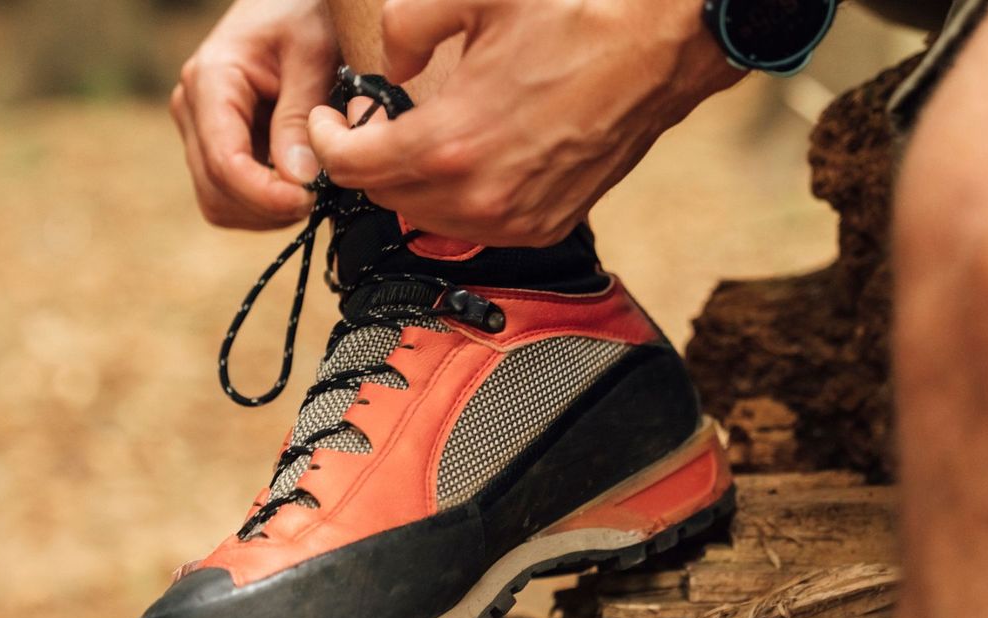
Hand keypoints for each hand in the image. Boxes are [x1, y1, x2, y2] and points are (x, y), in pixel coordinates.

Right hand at [172, 0, 338, 229]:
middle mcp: (192, 109)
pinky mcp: (215, 145)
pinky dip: (265, 204)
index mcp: (210, 81)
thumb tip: (297, 179)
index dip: (265, 195)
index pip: (224, 162)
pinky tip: (298, 183)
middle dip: (268, 207)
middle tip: (320, 198)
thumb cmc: (304, 14)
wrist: (289, 3)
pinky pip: (231, 197)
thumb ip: (301, 115)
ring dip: (266, 211)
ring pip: (219, 203)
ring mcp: (200, 131)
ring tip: (312, 188)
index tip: (309, 201)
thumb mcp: (313, 53)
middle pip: (216, 192)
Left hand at [307, 0, 744, 246]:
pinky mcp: (547, 226)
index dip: (327, 139)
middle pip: (386, 197)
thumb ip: (406, 28)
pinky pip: (477, 227)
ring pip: (429, 218)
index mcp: (452, 142)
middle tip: (376, 122)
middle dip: (369, 160)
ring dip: (411, 183)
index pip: (354, 167)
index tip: (331, 117)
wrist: (660, 48)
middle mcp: (482, 196)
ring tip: (422, 139)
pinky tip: (470, 159)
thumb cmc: (576, 17)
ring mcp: (517, 219)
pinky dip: (458, 200)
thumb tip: (388, 68)